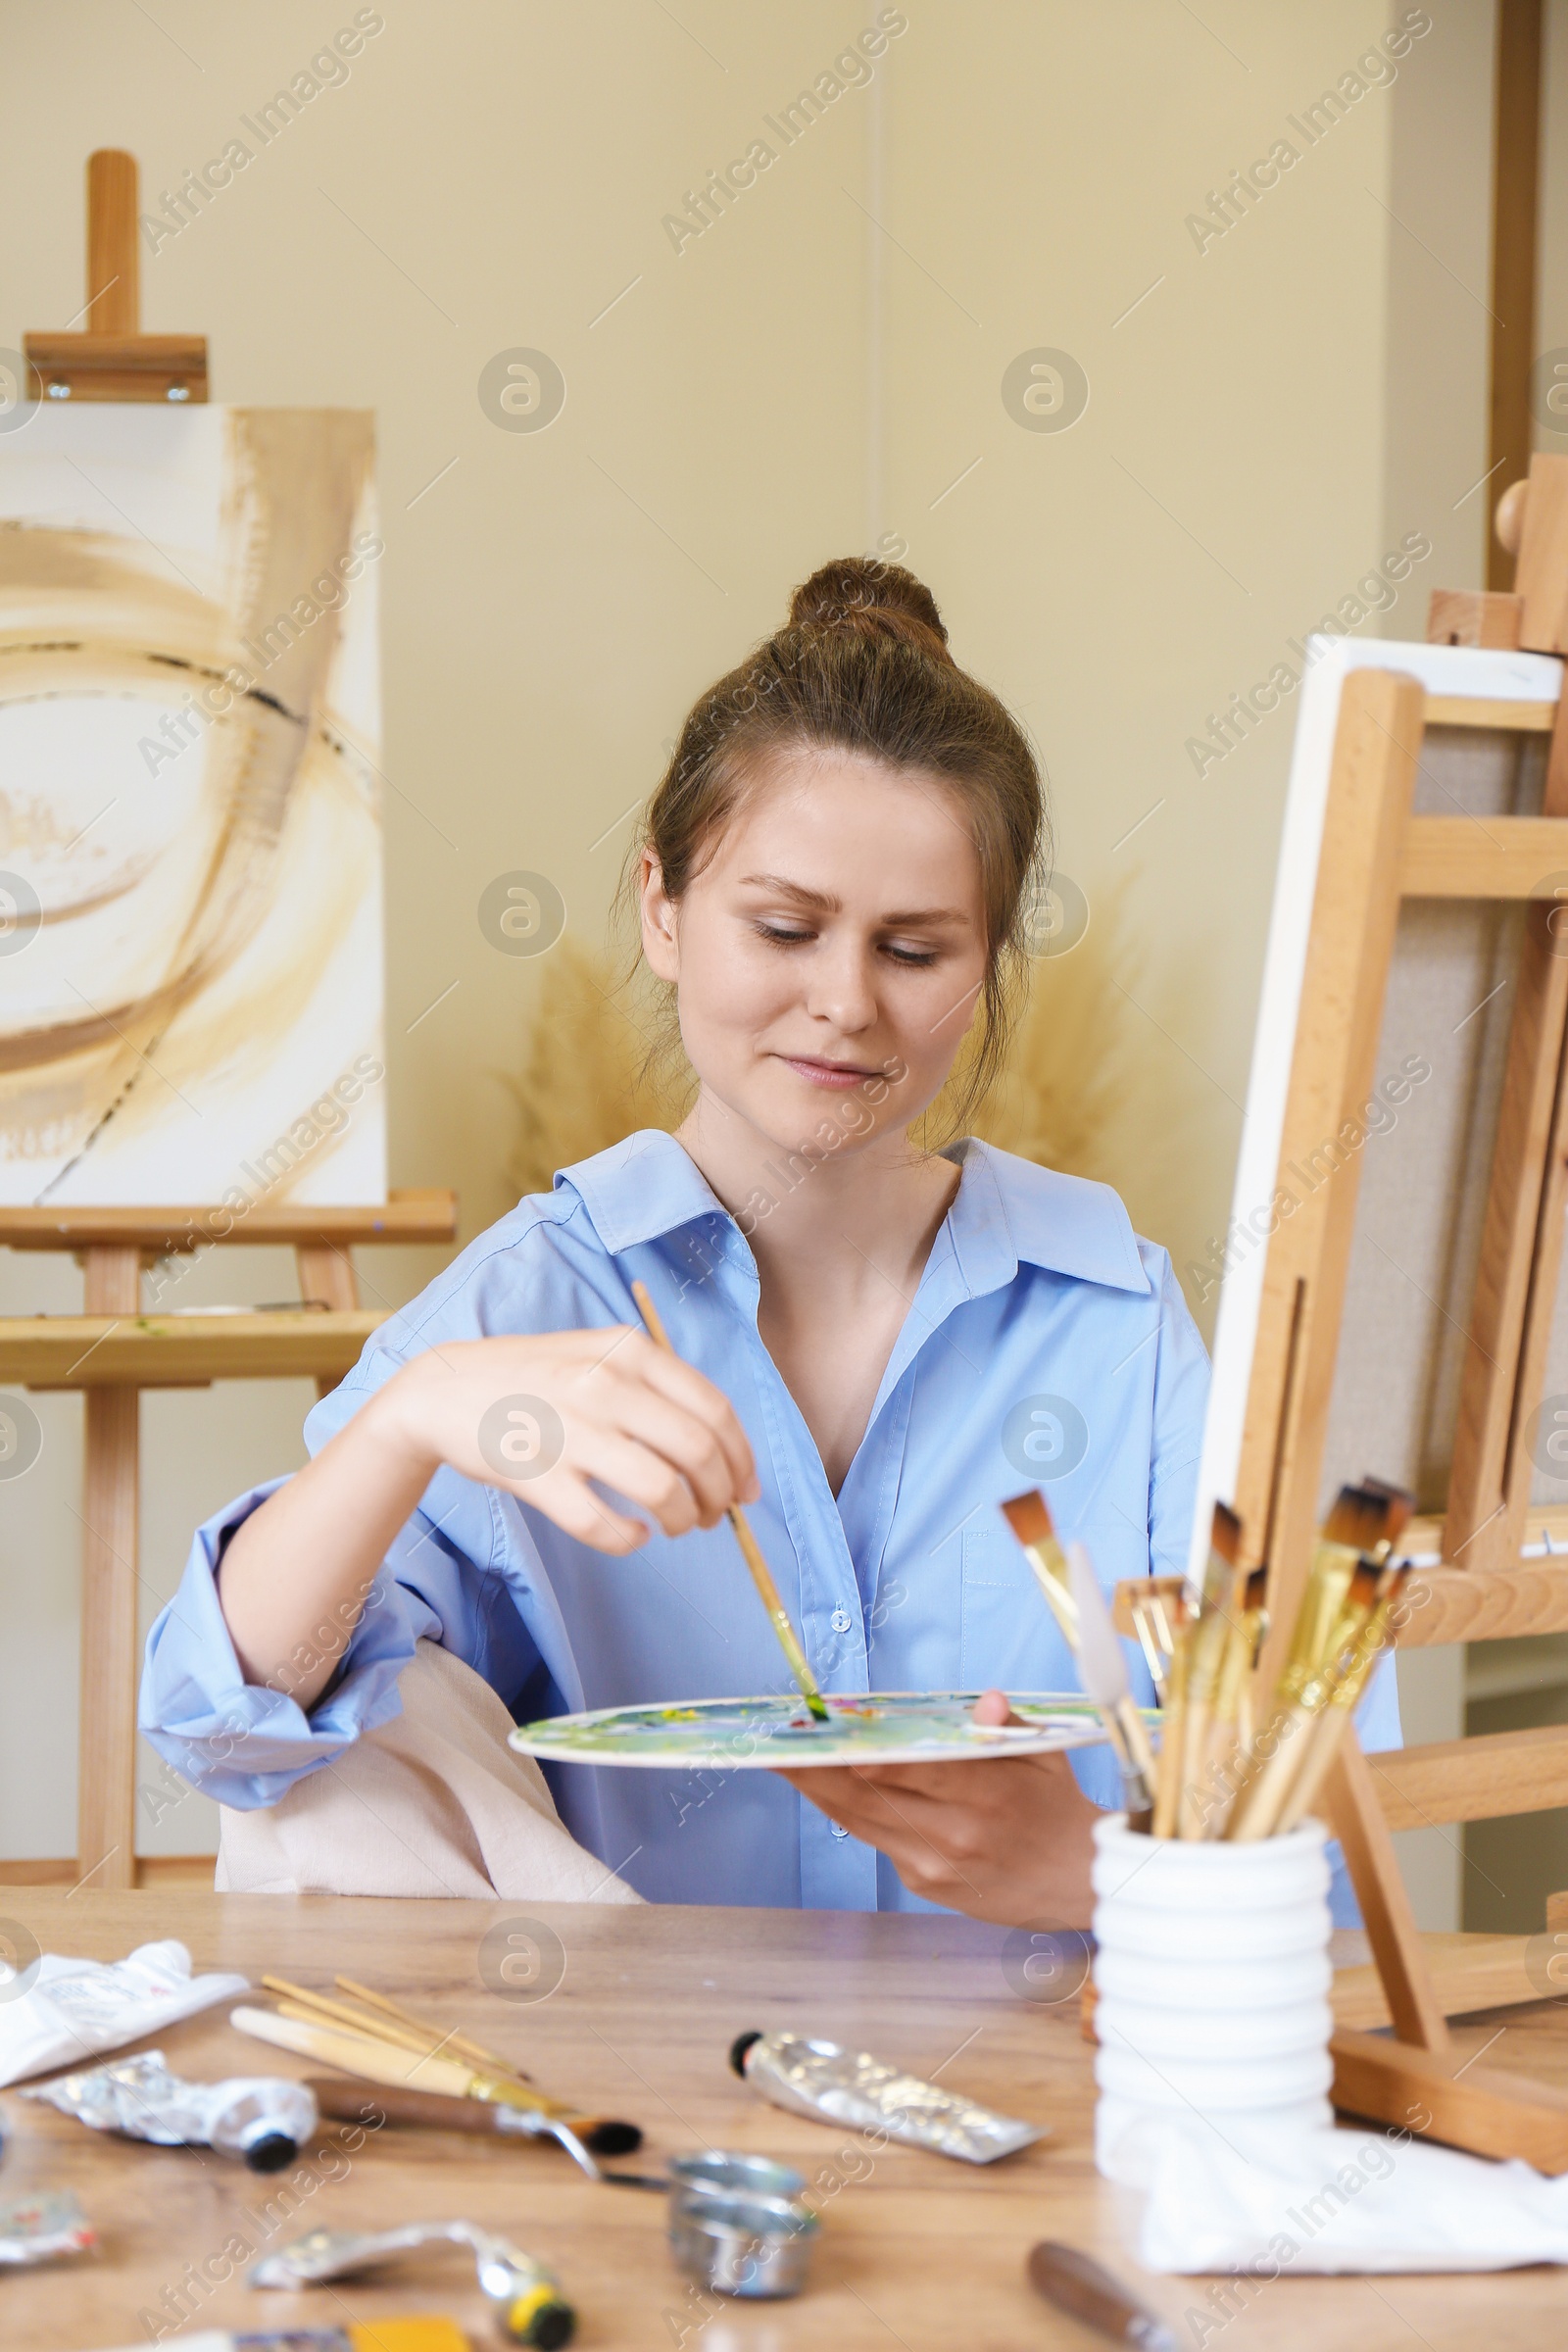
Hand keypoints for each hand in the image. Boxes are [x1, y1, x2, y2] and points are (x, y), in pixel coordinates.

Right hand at [379, 1327, 758, 1553]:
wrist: (446, 1391)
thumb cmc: (535, 1377)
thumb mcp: (600, 1353)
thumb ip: (657, 1387)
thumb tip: (723, 1450)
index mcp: (630, 1351)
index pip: (715, 1411)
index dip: (742, 1458)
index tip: (747, 1488)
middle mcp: (606, 1385)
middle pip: (699, 1453)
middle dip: (721, 1495)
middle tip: (716, 1514)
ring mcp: (572, 1431)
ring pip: (662, 1491)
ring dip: (684, 1520)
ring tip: (676, 1525)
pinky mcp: (541, 1476)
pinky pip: (607, 1526)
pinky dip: (631, 1539)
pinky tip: (633, 1533)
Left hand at [775, 1689, 1100, 1926]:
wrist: (1074, 1881)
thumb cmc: (1054, 1805)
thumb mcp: (1042, 1754)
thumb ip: (1006, 1726)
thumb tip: (986, 1703)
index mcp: (987, 1793)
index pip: (914, 1770)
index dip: (863, 1756)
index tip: (824, 1737)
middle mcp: (955, 1833)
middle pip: (869, 1798)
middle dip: (816, 1771)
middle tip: (775, 1746)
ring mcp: (935, 1864)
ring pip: (861, 1822)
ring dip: (819, 1791)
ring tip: (785, 1763)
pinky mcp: (924, 1883)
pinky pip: (878, 1840)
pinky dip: (852, 1812)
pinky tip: (829, 1788)